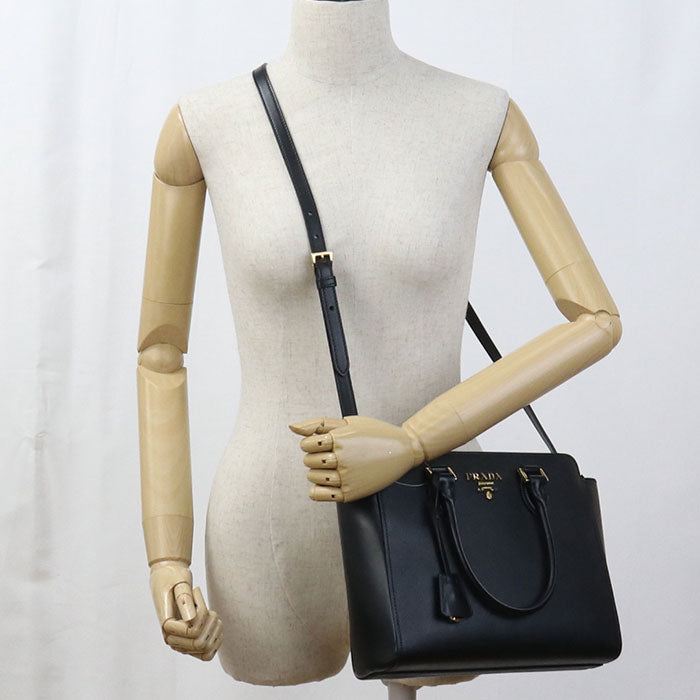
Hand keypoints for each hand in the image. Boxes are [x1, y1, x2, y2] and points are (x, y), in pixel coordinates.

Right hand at [149, 561, 222, 660]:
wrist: (169, 578)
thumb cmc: (173, 577)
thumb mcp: (179, 583)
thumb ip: (184, 599)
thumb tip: (191, 620)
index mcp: (167, 625)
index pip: (192, 632)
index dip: (202, 615)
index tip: (196, 592)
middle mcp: (171, 638)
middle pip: (199, 643)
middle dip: (210, 622)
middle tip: (207, 605)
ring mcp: (181, 642)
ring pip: (205, 649)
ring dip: (215, 629)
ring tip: (211, 612)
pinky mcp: (189, 642)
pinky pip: (207, 653)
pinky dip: (216, 639)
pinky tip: (215, 623)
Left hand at [288, 415, 425, 501]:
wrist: (403, 449)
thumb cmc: (377, 433)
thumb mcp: (348, 421)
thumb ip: (318, 424)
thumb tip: (293, 427)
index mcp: (340, 439)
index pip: (306, 444)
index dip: (312, 443)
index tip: (322, 443)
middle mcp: (342, 458)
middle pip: (308, 461)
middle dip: (315, 457)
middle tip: (330, 454)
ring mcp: (347, 477)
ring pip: (312, 477)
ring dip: (318, 472)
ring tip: (333, 466)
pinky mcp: (351, 492)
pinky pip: (320, 494)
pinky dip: (319, 489)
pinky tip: (329, 481)